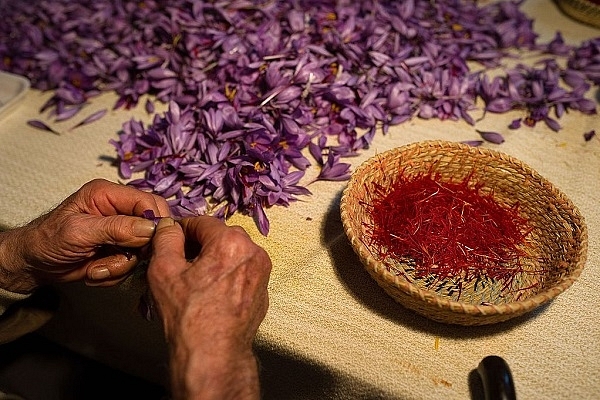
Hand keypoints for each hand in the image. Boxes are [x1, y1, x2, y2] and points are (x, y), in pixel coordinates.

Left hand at [0, 179, 169, 292]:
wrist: (33, 264)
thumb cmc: (46, 241)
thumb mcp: (79, 232)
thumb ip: (116, 228)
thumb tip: (149, 228)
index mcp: (108, 195)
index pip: (148, 202)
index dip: (154, 223)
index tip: (147, 244)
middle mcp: (118, 210)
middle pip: (151, 227)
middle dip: (136, 249)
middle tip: (119, 259)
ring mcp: (120, 232)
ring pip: (142, 250)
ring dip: (120, 265)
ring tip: (96, 267)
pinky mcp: (119, 250)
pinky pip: (132, 264)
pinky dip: (115, 273)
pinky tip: (95, 270)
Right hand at [148, 217, 270, 399]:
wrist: (214, 355)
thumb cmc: (190, 317)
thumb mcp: (164, 270)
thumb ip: (166, 239)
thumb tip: (169, 226)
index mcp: (232, 242)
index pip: (202, 221)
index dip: (181, 228)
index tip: (169, 237)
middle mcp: (254, 253)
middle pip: (219, 236)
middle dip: (197, 245)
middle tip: (177, 260)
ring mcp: (262, 273)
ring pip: (231, 254)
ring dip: (212, 259)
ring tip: (191, 279)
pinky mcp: (263, 291)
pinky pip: (241, 273)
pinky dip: (226, 276)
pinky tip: (208, 293)